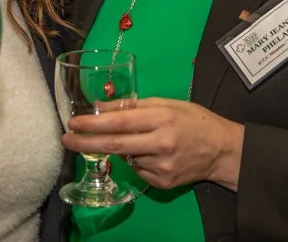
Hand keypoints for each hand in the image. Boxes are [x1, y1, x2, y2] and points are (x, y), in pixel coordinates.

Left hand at [61, 98, 243, 191]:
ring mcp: (161, 167)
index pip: (120, 122)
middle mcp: (160, 144)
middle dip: (85, 143)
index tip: (73, 123)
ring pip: (125, 158)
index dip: (93, 124)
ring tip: (139, 139)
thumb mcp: (166, 103)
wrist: (221, 150)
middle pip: (114, 145)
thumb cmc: (193, 120)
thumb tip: (100, 107)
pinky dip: (135, 160)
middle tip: (66, 139)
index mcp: (162, 119)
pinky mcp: (162, 183)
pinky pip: (137, 170)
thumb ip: (133, 106)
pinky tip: (150, 153)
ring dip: (119, 148)